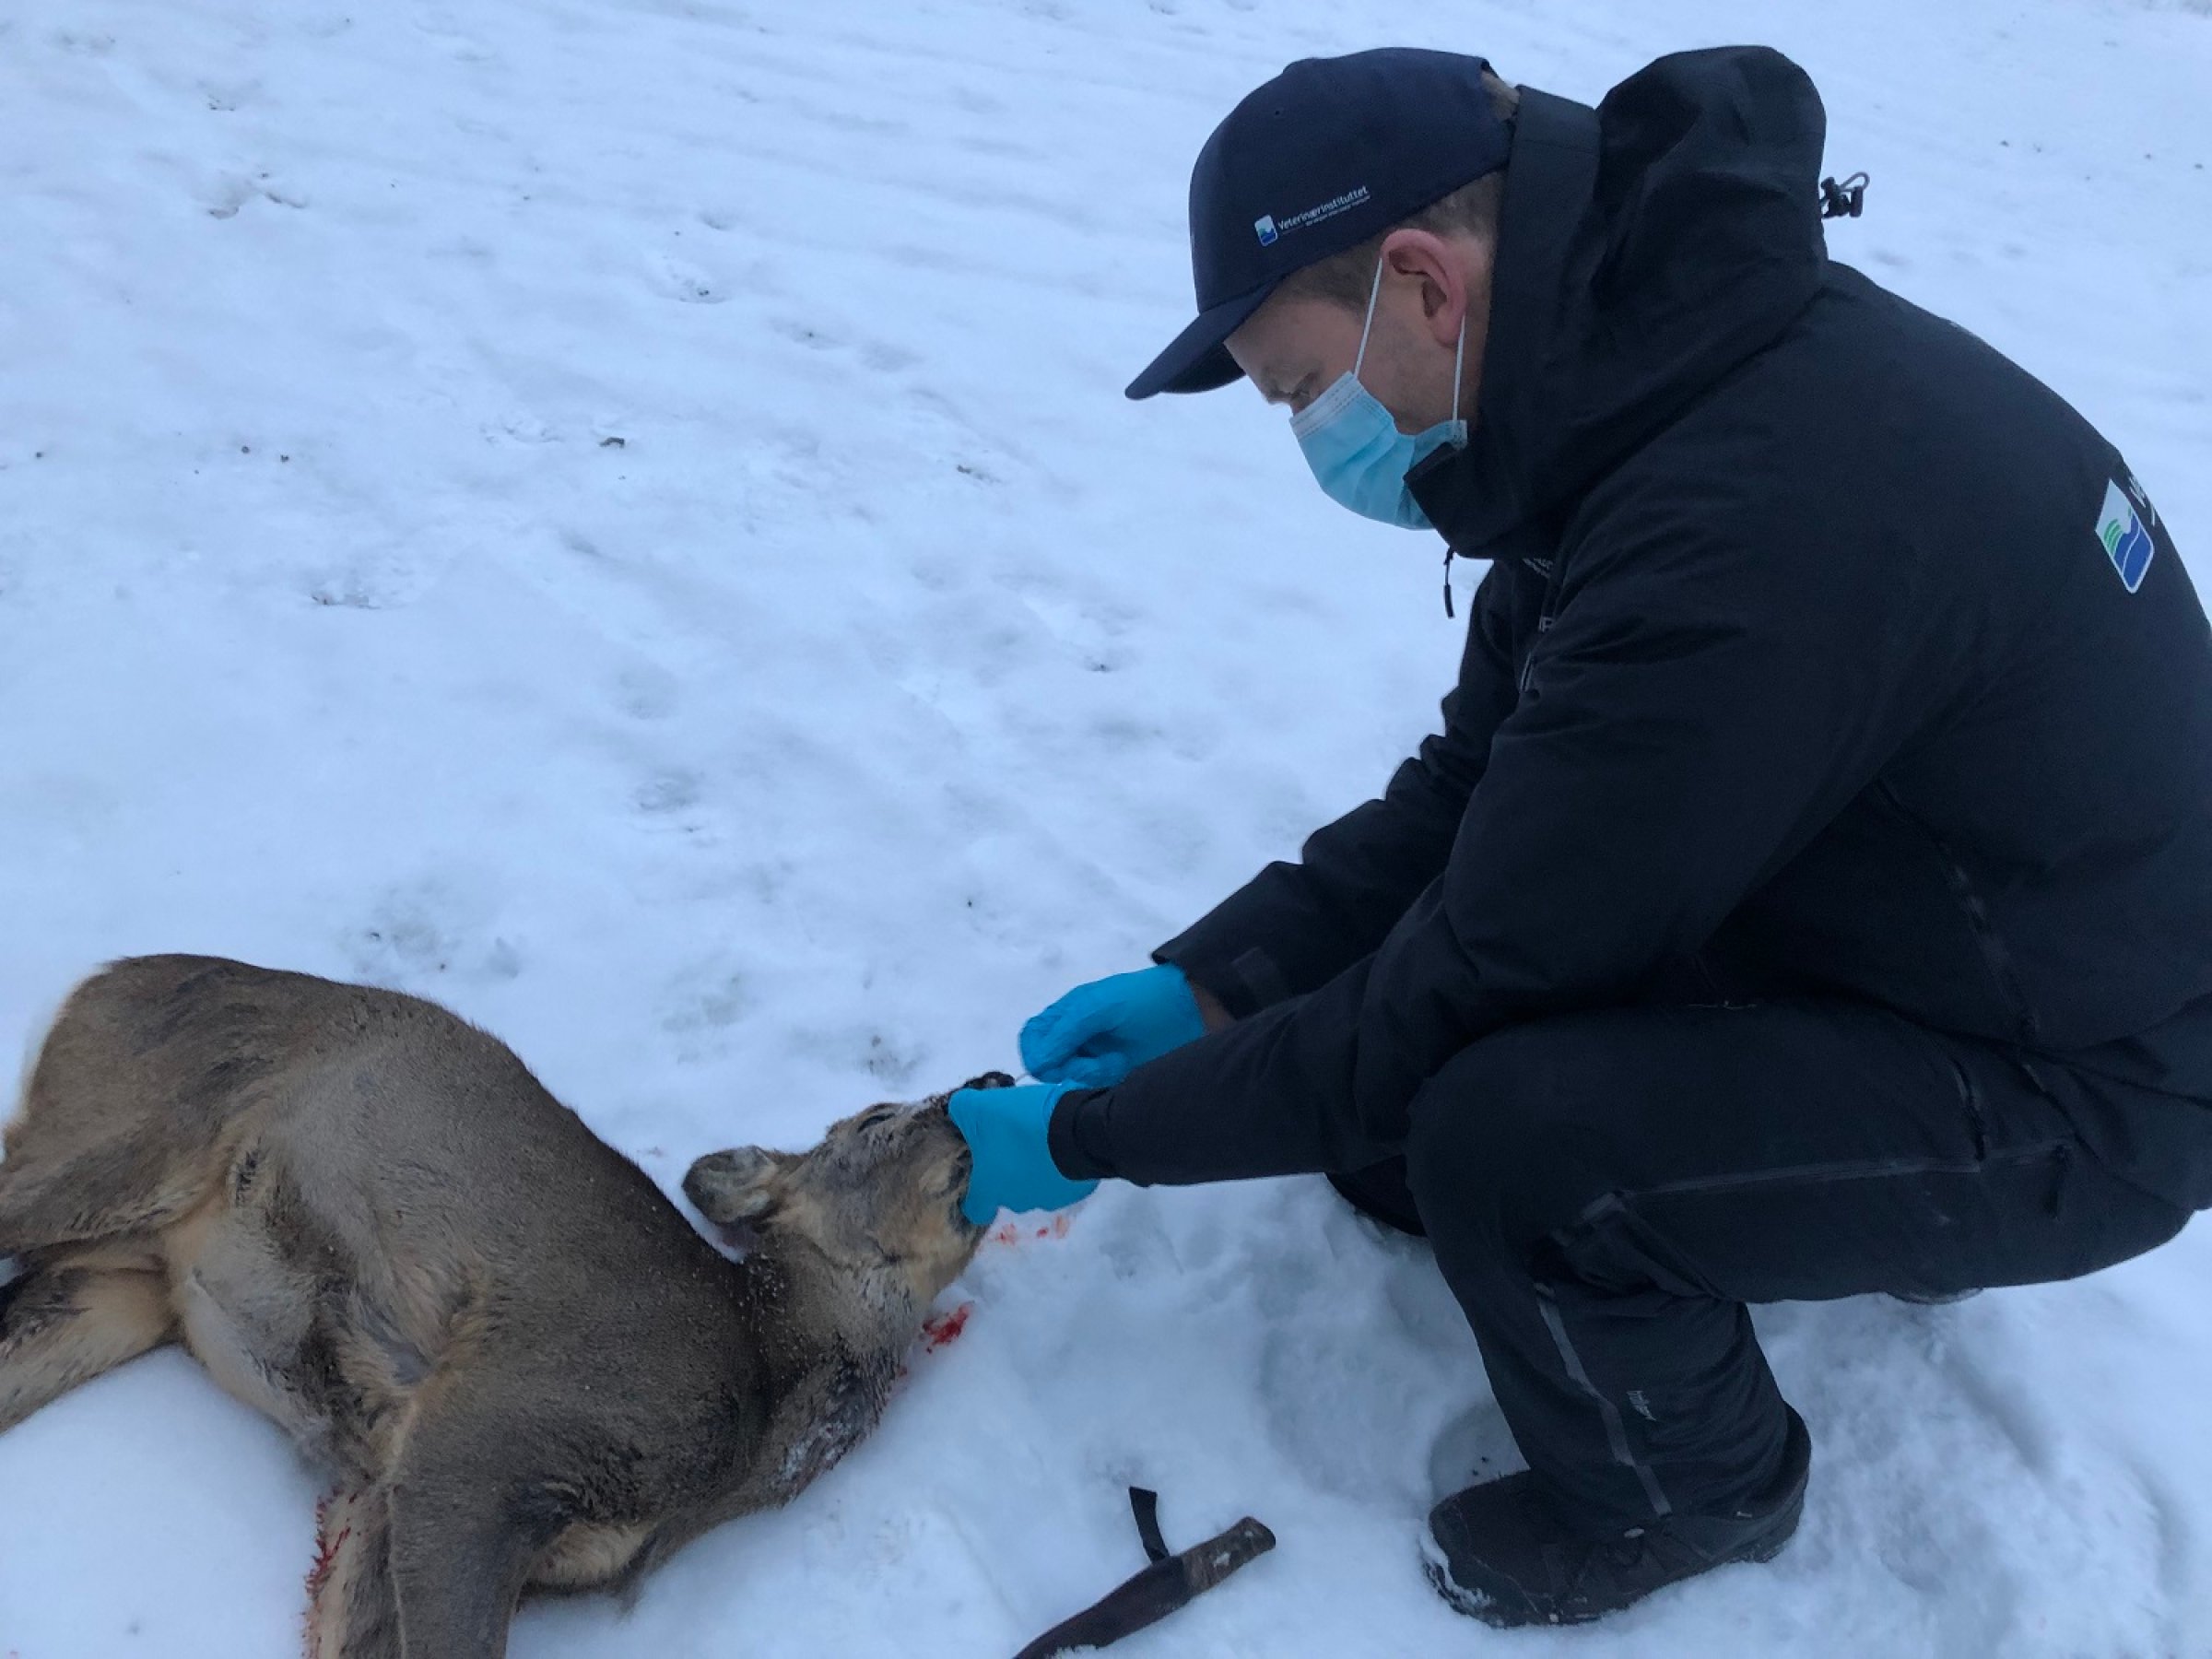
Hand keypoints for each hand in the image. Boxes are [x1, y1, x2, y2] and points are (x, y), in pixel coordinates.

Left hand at [949, 1081, 1098, 1224]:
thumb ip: (961, 1108)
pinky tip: (1063, 1144)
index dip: (976, 1195)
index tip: (980, 1176)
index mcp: (991, 1188)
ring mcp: (1050, 1199)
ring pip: (1037, 1187)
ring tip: (1042, 1140)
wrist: (1075, 1130)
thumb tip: (958, 1110)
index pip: (976, 1209)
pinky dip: (1060, 1167)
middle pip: (1008, 1193)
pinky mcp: (1075, 1192)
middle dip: (1009, 1172)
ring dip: (1036, 1168)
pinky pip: (1062, 1181)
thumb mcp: (981, 1107)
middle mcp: (1018, 1202)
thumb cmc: (1021, 1125)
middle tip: (1014, 1142)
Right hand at [1019, 964, 1207, 1086]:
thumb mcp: (1099, 1007)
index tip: (1054, 1063)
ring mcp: (1095, 1059)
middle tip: (1094, 1063)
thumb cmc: (1142, 1001)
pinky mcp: (1115, 1076)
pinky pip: (1093, 1088)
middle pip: (1049, 1066)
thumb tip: (1035, 1065)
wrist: (1192, 1010)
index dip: (1038, 1055)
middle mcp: (1076, 1039)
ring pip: (1071, 1081)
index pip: (1033, 1039)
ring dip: (1090, 1075)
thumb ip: (1065, 1032)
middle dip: (1068, 1068)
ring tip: (1116, 1063)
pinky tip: (1122, 1070)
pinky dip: (1103, 1082)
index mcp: (1068, 1015)